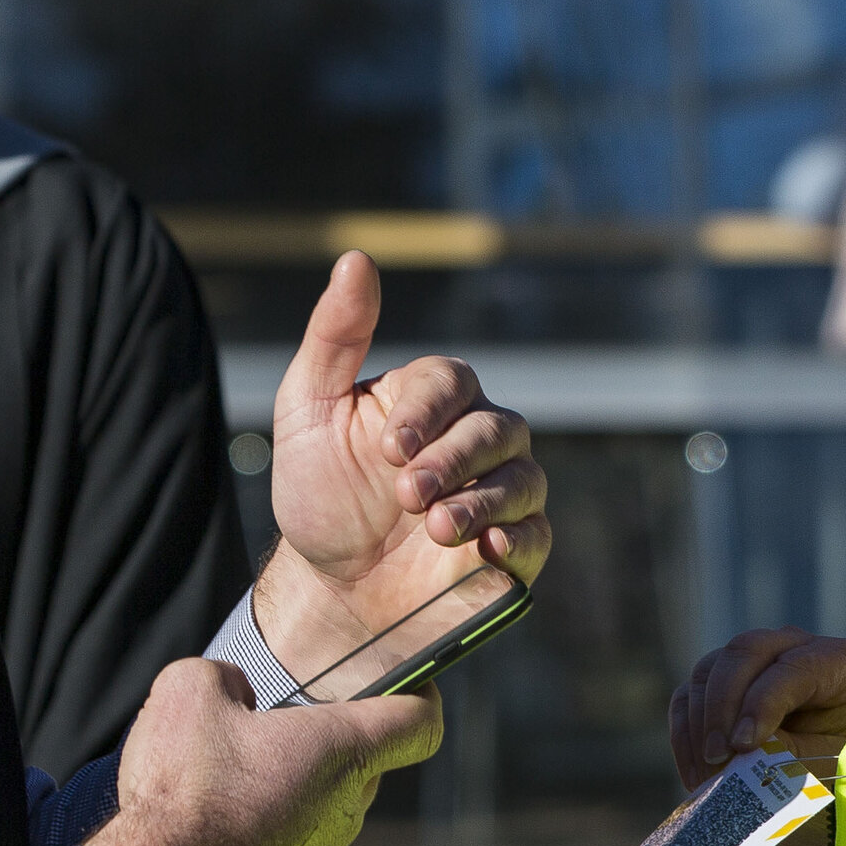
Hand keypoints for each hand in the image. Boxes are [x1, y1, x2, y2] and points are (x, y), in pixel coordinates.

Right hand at [87, 657, 442, 845]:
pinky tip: (210, 835)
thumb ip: (226, 676)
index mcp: (341, 753)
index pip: (419, 725)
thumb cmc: (182, 791)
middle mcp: (342, 813)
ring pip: (319, 815)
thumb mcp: (189, 690)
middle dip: (327, 746)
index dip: (420, 699)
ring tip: (228, 786)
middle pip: (362, 769)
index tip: (409, 688)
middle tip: (275, 728)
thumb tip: (233, 691)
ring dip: (289, 796)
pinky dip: (258, 842)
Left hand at [253, 254, 550, 681]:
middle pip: (497, 428)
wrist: (329, 589)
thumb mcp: (308, 411)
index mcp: (431, 400)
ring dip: (484, 500)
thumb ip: (334, 337)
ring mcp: (498, 495)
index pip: (452, 381)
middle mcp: (475, 440)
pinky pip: (537, 536)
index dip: (426, 410)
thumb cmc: (319, 495)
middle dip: (454, 459)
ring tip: (436, 526)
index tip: (388, 448)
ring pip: (524, 480)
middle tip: (407, 494)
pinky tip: (487, 549)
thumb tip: (356, 257)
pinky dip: (519, 539)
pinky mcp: (512, 551)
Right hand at [669, 629, 845, 785]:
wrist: (830, 780)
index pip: (793, 667)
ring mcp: (752, 662)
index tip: (743, 746)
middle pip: (744, 651)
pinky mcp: (719, 685)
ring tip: (709, 776)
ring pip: (708, 671)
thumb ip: (790, 752)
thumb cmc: (840, 768)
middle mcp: (793, 647)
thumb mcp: (827, 764)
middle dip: (723, 706)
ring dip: (702, 724)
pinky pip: (686, 697)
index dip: (763, 703)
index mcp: (839, 661)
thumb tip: (739, 746)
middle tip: (718, 756)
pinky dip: (685, 735)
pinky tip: (698, 776)